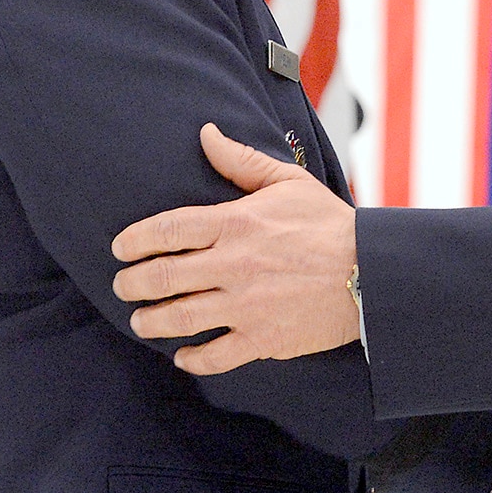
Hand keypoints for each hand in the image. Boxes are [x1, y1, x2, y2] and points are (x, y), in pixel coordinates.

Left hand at [113, 123, 359, 374]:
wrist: (372, 273)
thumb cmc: (329, 223)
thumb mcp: (287, 181)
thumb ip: (240, 161)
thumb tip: (206, 134)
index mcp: (236, 223)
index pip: (168, 229)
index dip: (135, 240)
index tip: (120, 248)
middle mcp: (233, 265)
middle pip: (163, 277)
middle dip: (133, 283)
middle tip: (122, 285)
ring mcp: (246, 306)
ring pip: (181, 318)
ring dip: (151, 321)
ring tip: (141, 321)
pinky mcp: (263, 339)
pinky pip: (216, 356)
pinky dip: (193, 359)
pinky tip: (183, 356)